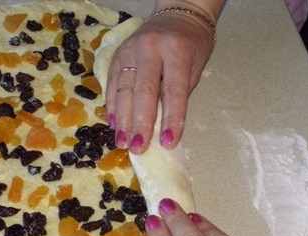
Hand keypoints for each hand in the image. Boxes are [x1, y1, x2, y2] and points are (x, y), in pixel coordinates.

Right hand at [106, 3, 218, 153]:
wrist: (177, 14)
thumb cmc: (191, 45)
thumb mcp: (195, 66)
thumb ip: (178, 92)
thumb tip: (162, 126)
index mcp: (177, 50)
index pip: (174, 90)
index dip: (171, 118)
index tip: (168, 142)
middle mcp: (150, 48)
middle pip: (143, 91)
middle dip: (140, 123)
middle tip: (137, 147)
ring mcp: (130, 50)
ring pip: (123, 90)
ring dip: (122, 120)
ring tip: (122, 142)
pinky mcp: (117, 55)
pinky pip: (112, 84)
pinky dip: (112, 106)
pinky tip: (114, 124)